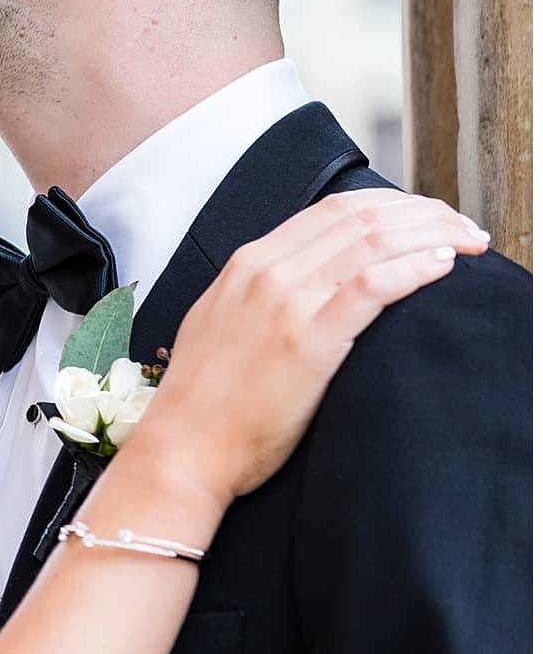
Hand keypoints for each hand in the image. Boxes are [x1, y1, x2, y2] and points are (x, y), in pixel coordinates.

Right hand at [132, 190, 488, 504]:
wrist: (184, 448)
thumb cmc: (204, 400)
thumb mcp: (220, 323)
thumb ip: (259, 294)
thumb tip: (309, 281)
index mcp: (246, 264)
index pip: (332, 210)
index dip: (391, 205)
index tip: (426, 217)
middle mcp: (266, 272)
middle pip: (361, 218)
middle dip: (423, 214)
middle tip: (463, 226)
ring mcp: (285, 303)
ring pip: (374, 242)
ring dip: (433, 234)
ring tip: (469, 242)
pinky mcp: (308, 341)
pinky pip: (373, 286)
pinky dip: (416, 268)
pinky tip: (444, 265)